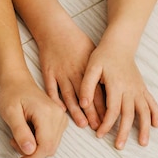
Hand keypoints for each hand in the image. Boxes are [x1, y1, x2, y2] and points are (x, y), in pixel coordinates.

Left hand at [0, 69, 67, 157]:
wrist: (16, 80)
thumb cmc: (12, 93)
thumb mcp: (10, 112)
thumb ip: (20, 132)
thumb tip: (30, 151)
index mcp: (47, 113)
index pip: (46, 146)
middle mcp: (58, 115)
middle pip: (50, 148)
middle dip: (32, 152)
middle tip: (14, 141)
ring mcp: (61, 117)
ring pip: (51, 145)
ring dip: (35, 147)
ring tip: (19, 135)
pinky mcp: (59, 119)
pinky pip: (52, 138)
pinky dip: (39, 141)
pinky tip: (27, 131)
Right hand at [36, 15, 105, 130]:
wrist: (55, 29)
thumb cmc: (75, 40)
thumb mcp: (91, 52)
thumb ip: (98, 69)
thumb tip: (109, 85)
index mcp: (87, 68)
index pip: (97, 91)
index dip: (103, 106)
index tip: (107, 120)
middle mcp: (75, 72)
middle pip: (85, 96)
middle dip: (92, 113)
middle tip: (97, 127)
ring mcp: (60, 73)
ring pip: (69, 96)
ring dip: (76, 111)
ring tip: (82, 123)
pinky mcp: (48, 72)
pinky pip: (51, 89)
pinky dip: (55, 100)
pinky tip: (61, 110)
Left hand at [79, 38, 157, 148]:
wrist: (119, 45)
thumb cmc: (102, 57)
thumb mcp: (91, 67)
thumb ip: (87, 85)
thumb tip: (83, 104)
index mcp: (116, 85)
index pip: (113, 110)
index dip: (106, 124)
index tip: (99, 134)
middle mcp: (130, 89)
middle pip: (129, 115)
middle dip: (124, 132)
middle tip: (119, 146)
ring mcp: (138, 89)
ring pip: (144, 111)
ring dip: (144, 128)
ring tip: (143, 143)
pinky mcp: (143, 87)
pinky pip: (152, 102)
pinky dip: (155, 114)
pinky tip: (156, 125)